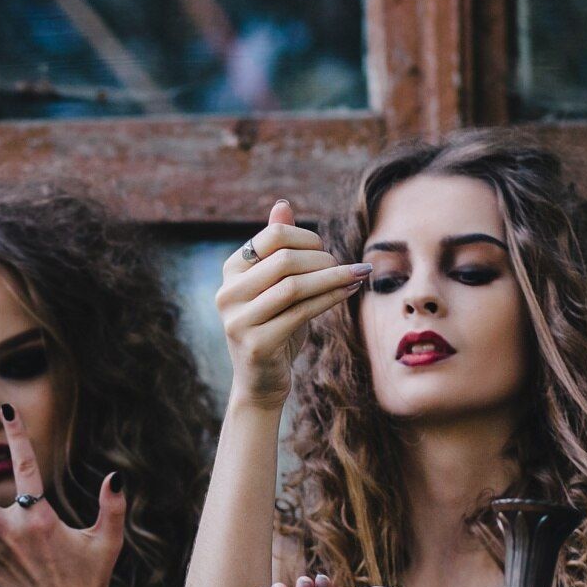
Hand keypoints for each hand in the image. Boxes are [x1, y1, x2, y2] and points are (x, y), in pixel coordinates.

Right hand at [216, 200, 369, 406]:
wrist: (260, 382)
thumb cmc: (274, 327)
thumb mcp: (275, 286)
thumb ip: (277, 248)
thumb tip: (282, 205)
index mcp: (231, 272)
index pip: (272, 236)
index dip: (306, 238)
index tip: (327, 251)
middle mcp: (228, 293)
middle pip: (284, 259)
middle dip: (322, 260)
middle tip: (346, 268)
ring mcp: (238, 320)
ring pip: (295, 286)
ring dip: (333, 278)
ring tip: (358, 275)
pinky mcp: (257, 343)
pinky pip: (302, 312)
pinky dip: (332, 298)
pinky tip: (350, 291)